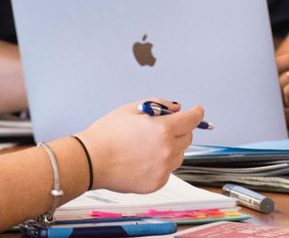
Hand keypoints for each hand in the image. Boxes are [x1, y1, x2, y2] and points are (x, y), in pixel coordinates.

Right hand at [77, 98, 203, 193]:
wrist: (90, 160)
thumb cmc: (107, 134)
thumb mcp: (132, 109)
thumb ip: (159, 105)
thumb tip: (176, 108)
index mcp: (163, 129)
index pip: (192, 119)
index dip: (197, 112)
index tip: (198, 110)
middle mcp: (167, 150)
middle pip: (188, 137)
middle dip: (181, 129)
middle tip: (166, 127)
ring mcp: (163, 169)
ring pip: (179, 155)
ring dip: (172, 147)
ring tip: (149, 145)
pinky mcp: (157, 183)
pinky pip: (168, 170)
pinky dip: (162, 163)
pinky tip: (143, 159)